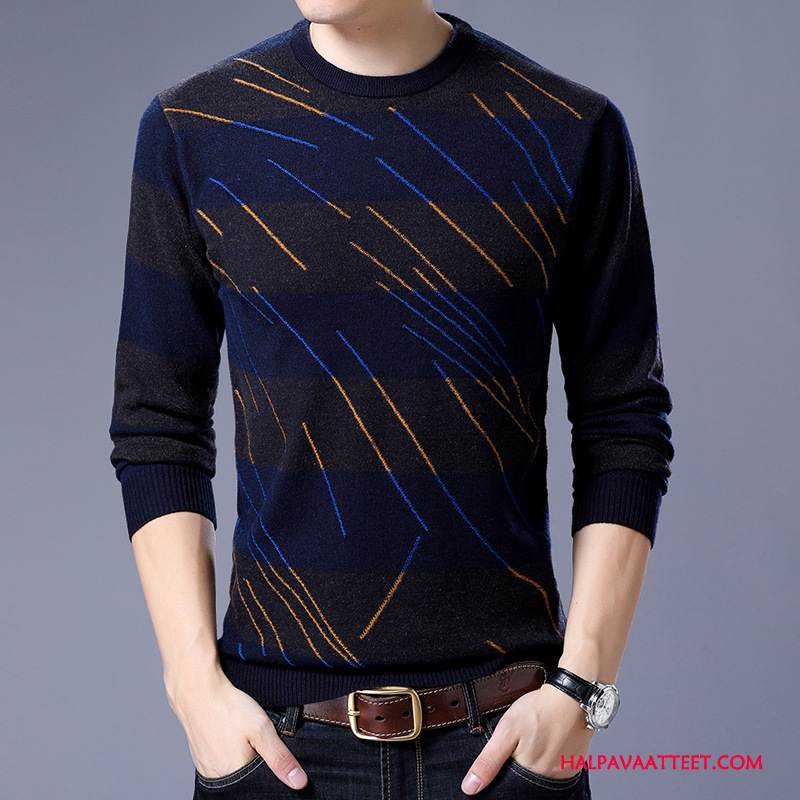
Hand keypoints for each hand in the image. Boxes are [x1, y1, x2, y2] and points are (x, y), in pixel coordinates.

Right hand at [169, 663, 307, 790]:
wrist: (198, 690)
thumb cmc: (229, 707)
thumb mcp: (261, 729)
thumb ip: (280, 758)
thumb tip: (299, 782)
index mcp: (234, 774)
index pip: (259, 785)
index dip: (270, 772)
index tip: (272, 755)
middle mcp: (217, 776)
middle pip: (245, 779)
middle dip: (256, 764)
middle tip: (256, 741)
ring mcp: (206, 767)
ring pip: (233, 771)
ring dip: (242, 759)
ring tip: (244, 738)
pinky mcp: (200, 757)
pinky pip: (220, 763)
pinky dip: (229, 754)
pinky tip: (232, 738)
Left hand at [461, 683, 593, 793]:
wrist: (571, 697)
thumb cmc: (538, 711)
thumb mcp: (506, 731)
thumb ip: (488, 761)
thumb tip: (469, 787)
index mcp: (528, 773)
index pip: (509, 784)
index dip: (504, 770)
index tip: (507, 754)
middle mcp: (547, 780)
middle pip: (525, 778)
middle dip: (520, 763)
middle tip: (523, 740)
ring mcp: (563, 773)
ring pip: (541, 774)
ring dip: (535, 762)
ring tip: (535, 739)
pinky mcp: (574, 766)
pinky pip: (556, 768)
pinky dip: (550, 759)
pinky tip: (547, 741)